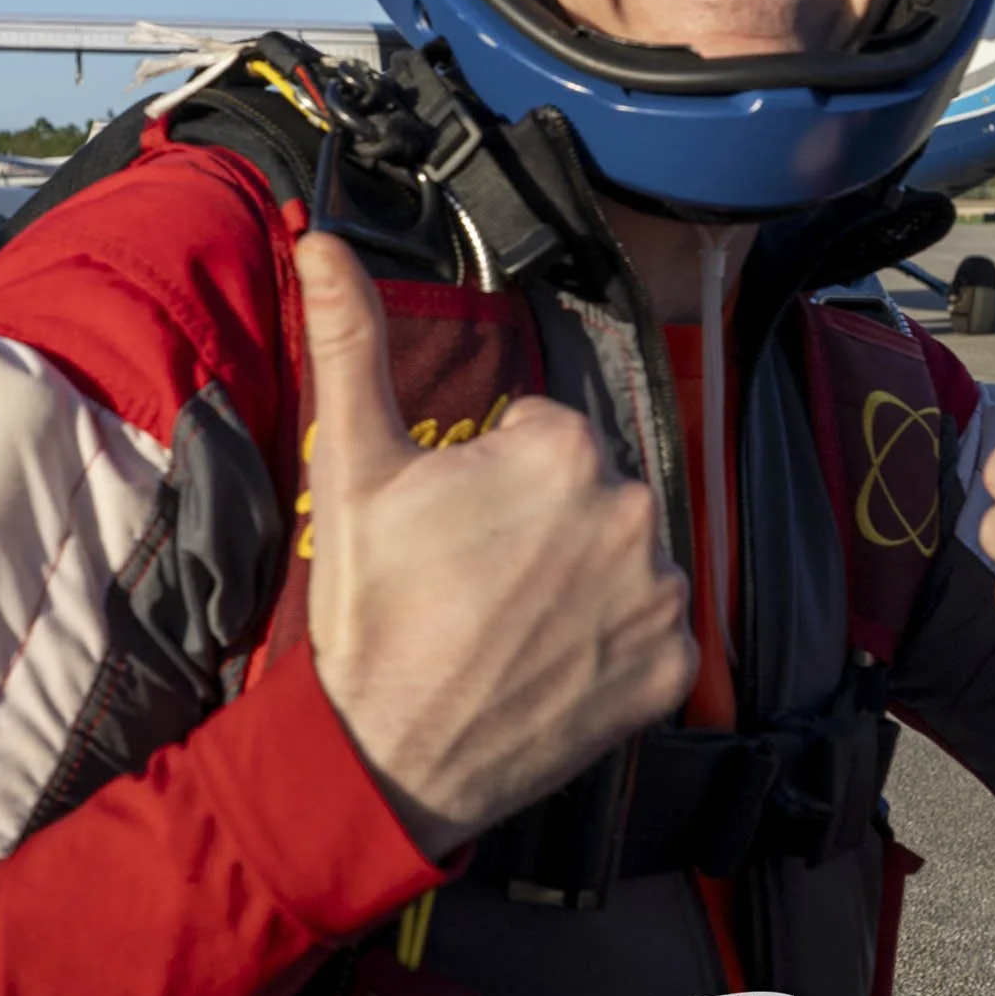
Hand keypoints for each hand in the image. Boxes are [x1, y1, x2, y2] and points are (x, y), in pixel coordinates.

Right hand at [295, 232, 694, 858]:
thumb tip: (320, 239)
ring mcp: (659, 594)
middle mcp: (632, 509)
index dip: (492, 472)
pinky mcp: (673, 667)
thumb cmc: (369, 609)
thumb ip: (350, 341)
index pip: (542, 430)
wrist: (384, 756)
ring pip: (623, 554)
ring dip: (581, 576)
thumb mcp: (354, 465)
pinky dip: (613, 643)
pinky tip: (552, 662)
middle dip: (541, 519)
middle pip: (589, 489)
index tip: (453, 523)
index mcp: (562, 447)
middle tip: (474, 575)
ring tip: (508, 621)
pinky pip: (652, 630)